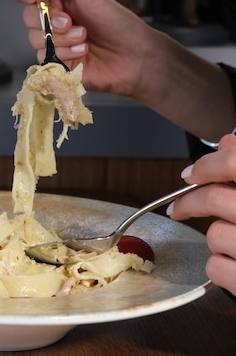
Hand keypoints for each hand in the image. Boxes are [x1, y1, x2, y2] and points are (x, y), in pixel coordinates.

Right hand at [7, 0, 150, 97]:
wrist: (133, 55)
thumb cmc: (115, 21)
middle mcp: (49, 17)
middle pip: (27, 15)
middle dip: (50, 19)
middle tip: (71, 21)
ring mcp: (51, 41)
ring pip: (35, 38)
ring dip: (62, 38)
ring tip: (84, 37)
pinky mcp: (53, 63)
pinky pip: (44, 58)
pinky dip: (65, 54)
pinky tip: (82, 52)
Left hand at [167, 133, 235, 295]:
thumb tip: (227, 142)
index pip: (235, 162)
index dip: (208, 165)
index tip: (192, 174)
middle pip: (214, 198)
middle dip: (190, 202)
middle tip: (180, 206)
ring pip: (214, 235)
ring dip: (218, 239)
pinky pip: (215, 268)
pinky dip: (221, 268)